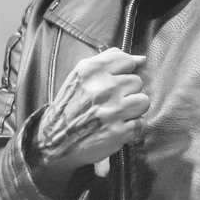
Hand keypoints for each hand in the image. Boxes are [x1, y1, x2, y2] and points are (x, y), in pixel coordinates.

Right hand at [29, 48, 148, 197]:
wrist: (55, 139)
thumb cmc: (70, 105)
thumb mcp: (80, 75)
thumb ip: (110, 60)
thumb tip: (141, 59)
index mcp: (92, 71)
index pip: (127, 61)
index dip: (124, 72)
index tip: (115, 82)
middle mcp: (104, 89)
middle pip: (137, 82)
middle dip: (127, 92)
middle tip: (112, 101)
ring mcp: (113, 111)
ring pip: (143, 101)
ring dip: (134, 109)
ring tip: (119, 113)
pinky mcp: (119, 132)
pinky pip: (141, 123)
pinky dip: (134, 127)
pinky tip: (120, 126)